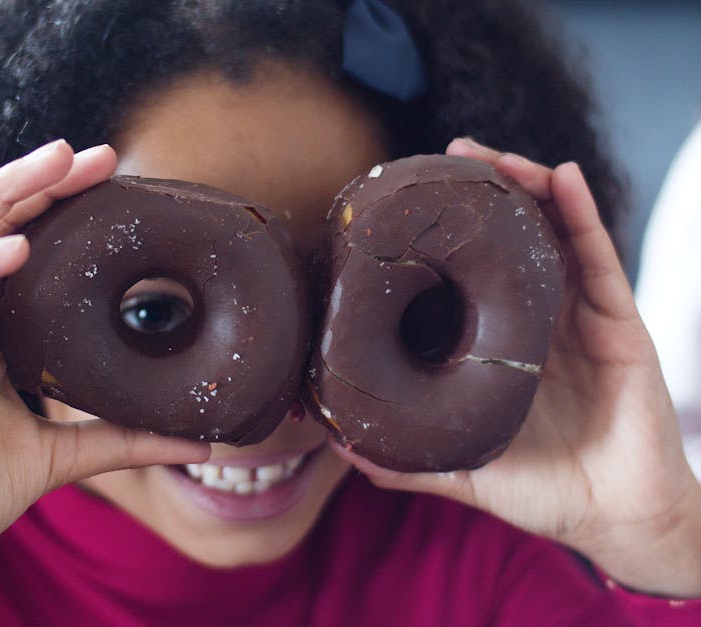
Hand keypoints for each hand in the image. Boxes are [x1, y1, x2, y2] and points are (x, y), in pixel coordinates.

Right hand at [0, 141, 209, 579]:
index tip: (116, 179)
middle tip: (96, 153)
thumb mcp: (65, 456)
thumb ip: (128, 441)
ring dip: (2, 192)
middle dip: (38, 181)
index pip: (19, 243)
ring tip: (55, 165)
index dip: (60, 206)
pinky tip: (14, 248)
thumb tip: (205, 442)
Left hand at [331, 137, 700, 596]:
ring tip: (490, 156)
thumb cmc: (544, 492)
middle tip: (447, 157)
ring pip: (552, 234)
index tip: (409, 208)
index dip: (446, 242)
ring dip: (525, 187)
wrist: (616, 520)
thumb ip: (407, 462)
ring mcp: (579, 317)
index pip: (472, 279)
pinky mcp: (618, 323)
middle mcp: (539, 322)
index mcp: (501, 347)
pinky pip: (599, 257)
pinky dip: (581, 212)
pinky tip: (560, 175)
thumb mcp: (463, 471)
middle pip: (512, 242)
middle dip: (484, 195)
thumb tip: (340, 446)